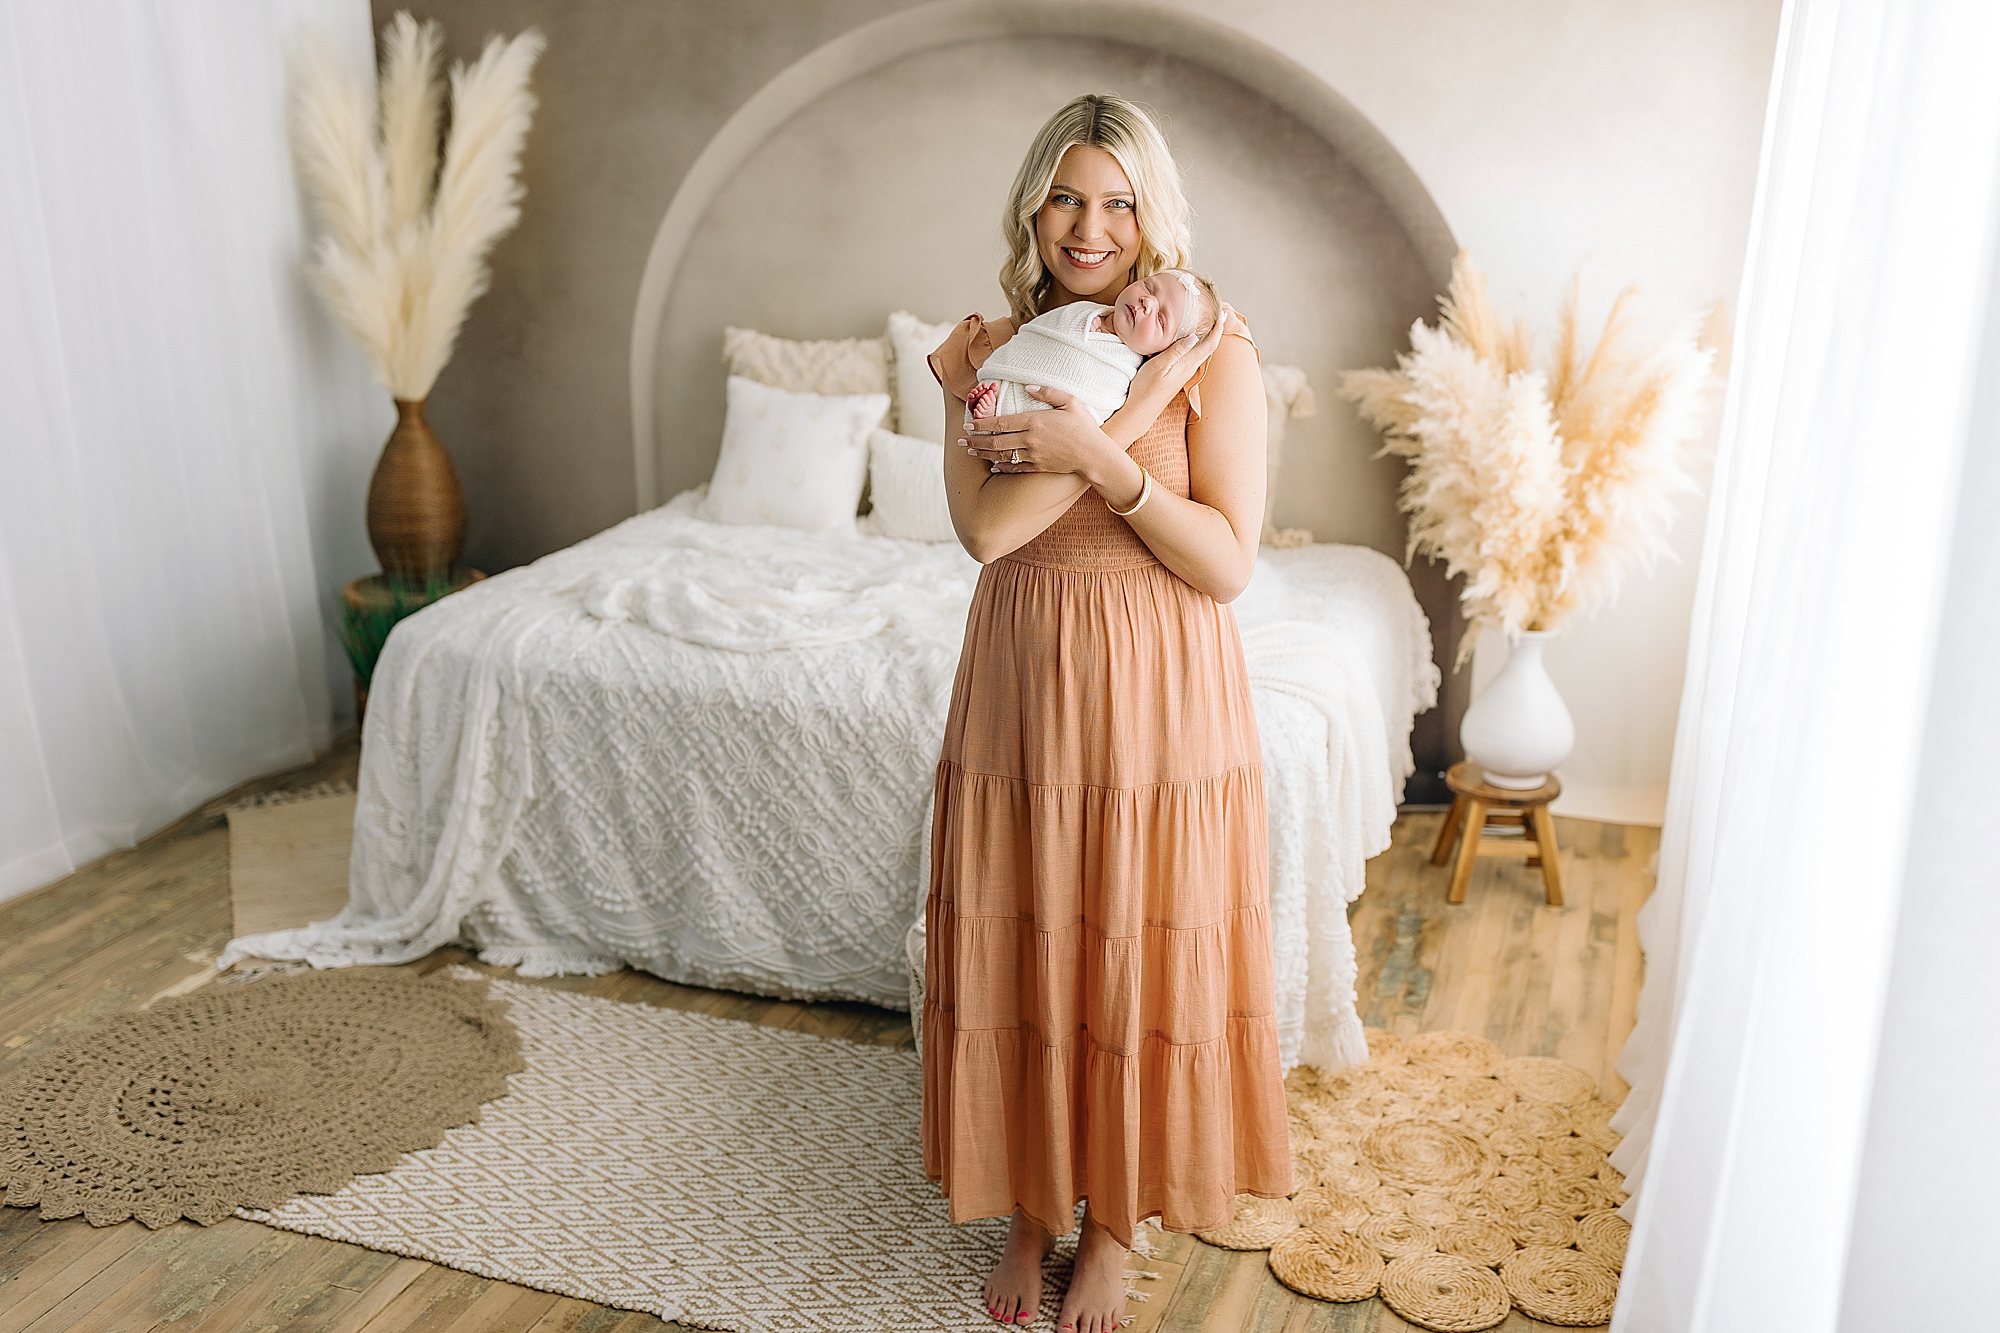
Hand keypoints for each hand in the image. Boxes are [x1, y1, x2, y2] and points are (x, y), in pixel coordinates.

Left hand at [960, 385, 1117, 475]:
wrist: (1094, 455)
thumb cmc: (1084, 427)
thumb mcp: (1070, 401)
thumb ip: (1048, 392)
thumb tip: (1028, 386)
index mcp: (1034, 421)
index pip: (1000, 423)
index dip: (981, 424)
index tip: (968, 424)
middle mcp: (1030, 440)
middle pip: (995, 441)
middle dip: (975, 441)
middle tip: (961, 441)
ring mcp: (1032, 456)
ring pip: (1001, 455)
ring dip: (982, 454)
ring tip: (969, 451)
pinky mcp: (1037, 467)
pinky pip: (1014, 468)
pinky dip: (1000, 467)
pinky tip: (991, 466)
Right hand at [1123, 301, 1233, 421]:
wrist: (1140, 410)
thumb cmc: (1146, 388)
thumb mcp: (1159, 366)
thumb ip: (1176, 351)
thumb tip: (1194, 336)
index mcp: (1187, 364)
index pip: (1209, 344)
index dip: (1218, 329)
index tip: (1223, 315)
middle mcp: (1189, 369)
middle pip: (1209, 348)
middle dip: (1216, 331)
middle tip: (1219, 316)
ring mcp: (1184, 373)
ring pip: (1201, 352)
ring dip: (1207, 338)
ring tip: (1208, 324)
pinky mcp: (1177, 375)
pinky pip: (1192, 357)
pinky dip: (1196, 345)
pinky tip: (1190, 341)